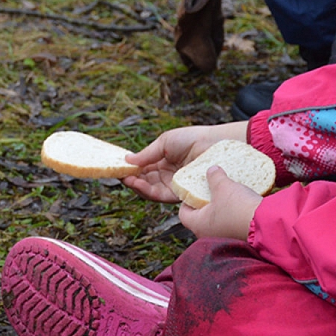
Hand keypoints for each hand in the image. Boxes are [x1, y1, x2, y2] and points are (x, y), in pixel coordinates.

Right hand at [123, 122, 247, 201]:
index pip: (143, 170)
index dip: (132, 170)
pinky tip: (139, 184)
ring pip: (150, 191)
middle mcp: (167, 176)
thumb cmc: (192, 139)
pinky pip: (161, 196)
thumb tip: (127, 160)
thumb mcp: (165, 142)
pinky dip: (147, 191)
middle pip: (145, 182)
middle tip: (122, 175)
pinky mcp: (181, 194)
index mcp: (163, 162)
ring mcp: (174, 185)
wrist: (214, 146)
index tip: (120, 167)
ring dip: (137, 186)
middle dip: (132, 179)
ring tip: (128, 179)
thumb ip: (147, 154)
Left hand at [177, 166, 262, 239]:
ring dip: (221, 209)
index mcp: (199, 226)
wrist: (267, 224)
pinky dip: (232, 216)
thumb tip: (211, 170)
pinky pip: (230, 225)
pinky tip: (240, 204)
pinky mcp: (239, 239)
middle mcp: (208, 236)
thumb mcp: (224, 186)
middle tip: (211, 190)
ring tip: (227, 195)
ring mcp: (224, 239)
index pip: (183, 213)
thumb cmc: (239, 207)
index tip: (194, 190)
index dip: (187, 200)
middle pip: (200, 217)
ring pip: (217, 221)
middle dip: (205, 203)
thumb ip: (214, 176)